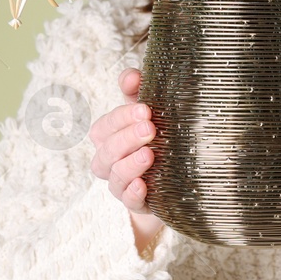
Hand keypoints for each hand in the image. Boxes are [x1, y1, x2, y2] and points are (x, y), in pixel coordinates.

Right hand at [88, 69, 164, 254]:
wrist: (176, 176)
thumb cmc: (157, 136)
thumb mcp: (147, 112)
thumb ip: (137, 91)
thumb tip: (130, 76)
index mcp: (108, 137)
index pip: (104, 126)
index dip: (121, 118)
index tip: (145, 109)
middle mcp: (110, 162)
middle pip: (107, 151)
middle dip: (127, 138)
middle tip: (150, 128)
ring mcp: (122, 184)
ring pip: (115, 176)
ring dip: (130, 164)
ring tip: (150, 154)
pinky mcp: (137, 203)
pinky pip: (128, 202)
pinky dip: (133, 194)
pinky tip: (144, 185)